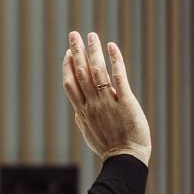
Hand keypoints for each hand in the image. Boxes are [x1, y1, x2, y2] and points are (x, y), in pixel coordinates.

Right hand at [61, 30, 151, 163]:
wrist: (125, 159)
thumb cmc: (108, 147)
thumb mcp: (89, 132)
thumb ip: (82, 117)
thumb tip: (77, 108)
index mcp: (82, 111)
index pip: (70, 83)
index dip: (67, 66)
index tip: (68, 52)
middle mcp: (92, 104)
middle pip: (80, 73)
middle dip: (76, 51)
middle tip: (74, 34)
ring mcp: (107, 102)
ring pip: (97, 71)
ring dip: (93, 51)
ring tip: (92, 35)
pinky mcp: (125, 102)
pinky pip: (118, 77)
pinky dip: (115, 60)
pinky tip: (112, 47)